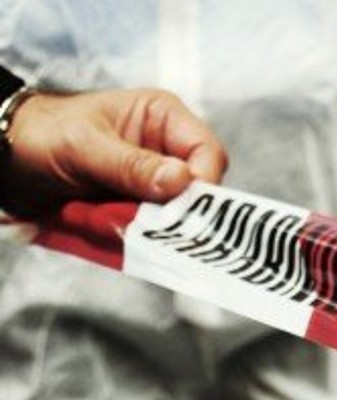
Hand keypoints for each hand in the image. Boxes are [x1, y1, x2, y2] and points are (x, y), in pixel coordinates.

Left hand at [0, 88, 226, 214]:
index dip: (203, 181)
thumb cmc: (43, 134)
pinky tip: (123, 233)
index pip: (207, 151)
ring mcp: (154, 180)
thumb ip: (132, 164)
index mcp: (162, 117)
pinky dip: (143, 236)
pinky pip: (156, 227)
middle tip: (157, 225)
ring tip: (127, 227)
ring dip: (157, 225)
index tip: (185, 207)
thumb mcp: (85, 146)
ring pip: (179, 212)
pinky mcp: (141, 206)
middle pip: (200, 187)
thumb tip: (181, 181)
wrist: (10, 160)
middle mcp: (166, 148)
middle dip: (180, 208)